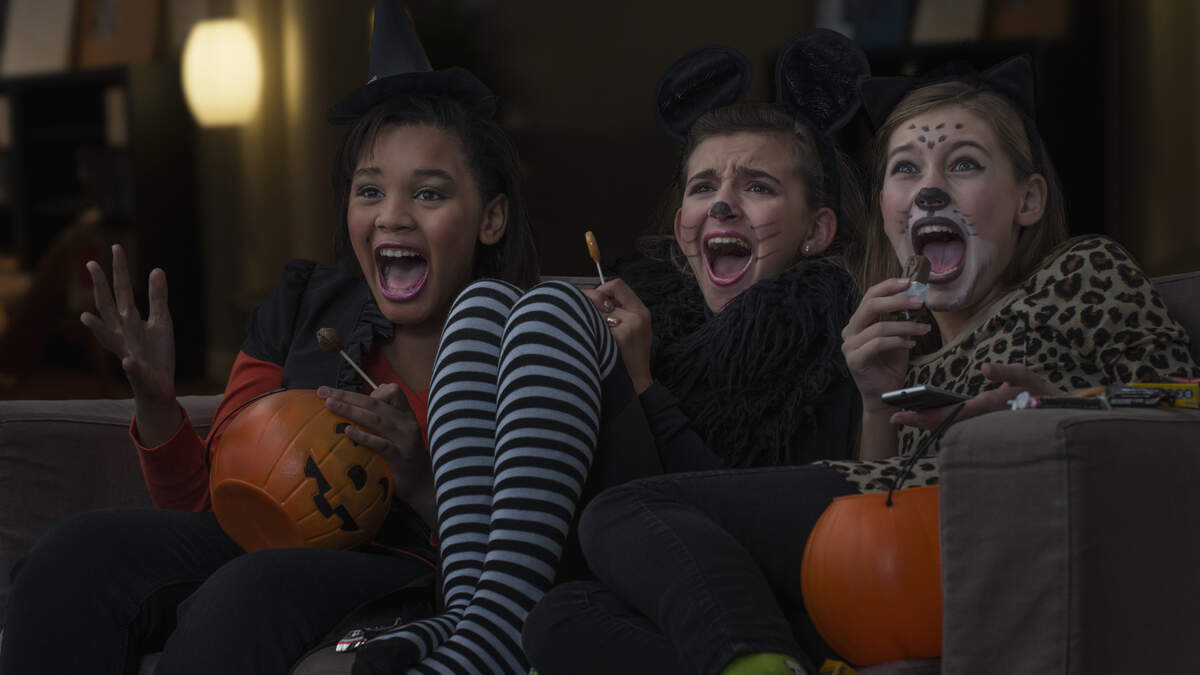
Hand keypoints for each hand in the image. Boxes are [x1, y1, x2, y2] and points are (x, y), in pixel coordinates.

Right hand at [81, 245, 179, 444]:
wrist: (158, 386)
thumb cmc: (157, 353)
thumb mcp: (162, 321)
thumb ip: (158, 297)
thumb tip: (156, 269)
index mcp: (129, 321)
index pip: (121, 291)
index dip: (119, 270)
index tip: (116, 247)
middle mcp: (122, 334)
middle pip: (109, 307)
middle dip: (100, 287)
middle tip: (91, 263)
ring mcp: (126, 353)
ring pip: (108, 338)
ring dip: (98, 328)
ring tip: (86, 315)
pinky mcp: (138, 373)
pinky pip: (133, 369)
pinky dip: (131, 366)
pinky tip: (129, 361)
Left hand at [317, 384, 433, 525]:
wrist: (424, 483)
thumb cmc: (404, 456)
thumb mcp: (397, 433)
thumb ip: (382, 420)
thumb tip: (355, 408)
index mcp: (405, 414)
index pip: (392, 391)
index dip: (369, 390)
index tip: (348, 394)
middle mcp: (406, 422)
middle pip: (375, 402)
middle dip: (347, 396)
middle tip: (323, 392)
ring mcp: (405, 439)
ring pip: (377, 419)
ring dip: (351, 410)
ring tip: (330, 406)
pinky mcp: (401, 457)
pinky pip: (381, 444)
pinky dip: (364, 436)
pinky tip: (347, 432)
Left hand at [584, 279, 652, 392]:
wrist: (635, 384)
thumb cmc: (630, 357)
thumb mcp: (634, 329)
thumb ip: (619, 311)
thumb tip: (590, 295)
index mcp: (642, 312)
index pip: (618, 285)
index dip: (602, 290)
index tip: (595, 303)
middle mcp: (636, 317)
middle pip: (601, 298)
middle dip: (588, 306)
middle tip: (579, 314)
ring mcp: (627, 329)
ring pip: (594, 312)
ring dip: (585, 320)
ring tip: (586, 333)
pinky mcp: (616, 340)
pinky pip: (593, 327)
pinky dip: (585, 332)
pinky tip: (587, 343)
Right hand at [841, 278, 931, 411]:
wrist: (885, 395)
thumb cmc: (890, 365)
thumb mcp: (898, 337)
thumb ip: (900, 319)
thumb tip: (914, 297)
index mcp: (858, 322)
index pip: (870, 296)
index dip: (888, 286)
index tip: (909, 282)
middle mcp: (850, 331)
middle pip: (870, 305)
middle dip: (897, 301)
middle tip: (918, 302)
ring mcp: (849, 346)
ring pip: (878, 326)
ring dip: (905, 326)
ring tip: (923, 328)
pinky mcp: (854, 360)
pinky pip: (878, 344)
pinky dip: (898, 341)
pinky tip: (911, 344)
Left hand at [891, 362, 1062, 429]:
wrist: (1059, 414)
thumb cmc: (1043, 394)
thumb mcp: (1026, 377)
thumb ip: (1006, 371)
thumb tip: (984, 367)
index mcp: (984, 409)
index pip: (946, 415)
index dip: (921, 416)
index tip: (901, 414)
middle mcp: (980, 421)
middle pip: (942, 424)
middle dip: (919, 421)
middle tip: (896, 416)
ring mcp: (983, 425)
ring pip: (949, 426)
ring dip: (929, 421)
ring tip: (908, 413)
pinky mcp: (986, 424)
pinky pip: (959, 423)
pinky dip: (942, 419)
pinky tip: (932, 412)